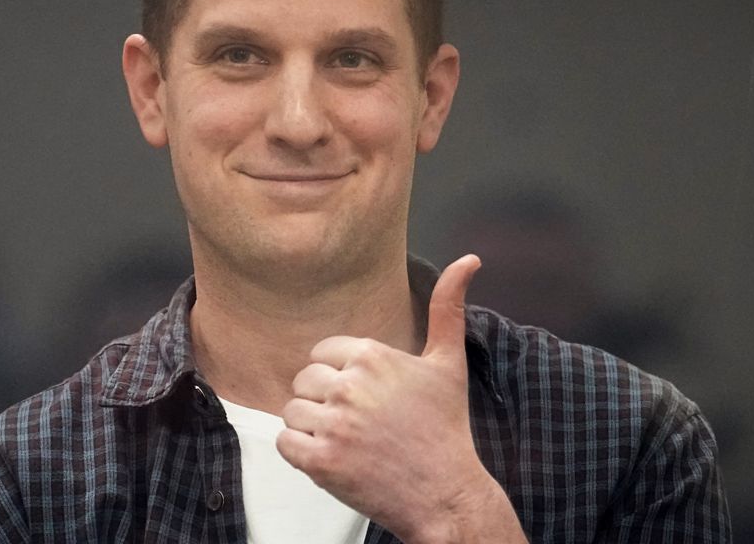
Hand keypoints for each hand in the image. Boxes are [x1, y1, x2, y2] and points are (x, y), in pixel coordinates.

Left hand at [276, 255, 525, 543]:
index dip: (339, 377)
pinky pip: (284, 443)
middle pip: (304, 381)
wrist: (447, 494)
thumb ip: (448, 308)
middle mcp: (350, 386)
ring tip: (346, 441)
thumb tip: (469, 259)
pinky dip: (300, 452)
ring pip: (292, 411)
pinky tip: (331, 457)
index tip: (364, 398)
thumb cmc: (446, 428)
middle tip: (357, 424)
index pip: (323, 354)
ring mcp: (334, 425)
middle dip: (323, 402)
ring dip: (311, 428)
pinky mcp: (322, 462)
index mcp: (372, 356)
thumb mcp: (449, 364)